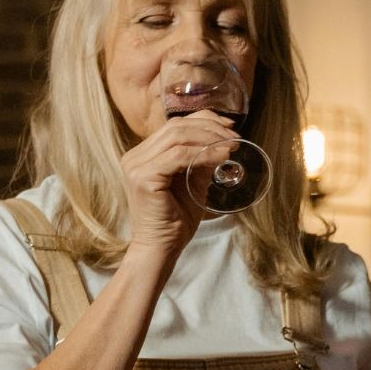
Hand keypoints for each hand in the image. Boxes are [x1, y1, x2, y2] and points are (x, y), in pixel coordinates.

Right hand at [119, 111, 238, 257]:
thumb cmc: (176, 220)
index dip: (204, 121)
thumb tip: (223, 142)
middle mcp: (135, 156)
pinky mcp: (143, 177)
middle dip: (210, 128)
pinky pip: (178, 156)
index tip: (230, 128)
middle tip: (234, 139)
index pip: (174, 125)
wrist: (161, 248)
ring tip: (231, 147)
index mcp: (143, 155)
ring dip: (209, 139)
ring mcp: (136, 165)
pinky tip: (221, 157)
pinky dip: (203, 154)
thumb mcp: (192, 183)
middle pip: (176, 126)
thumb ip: (201, 161)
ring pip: (177, 136)